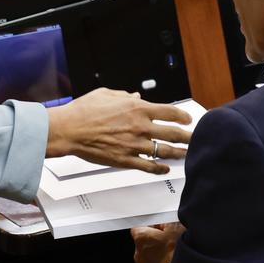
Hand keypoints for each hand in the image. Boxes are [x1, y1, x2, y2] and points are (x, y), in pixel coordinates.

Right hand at [46, 88, 192, 174]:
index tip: (188, 119)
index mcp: (137, 108)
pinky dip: (159, 168)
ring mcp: (134, 145)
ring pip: (164, 151)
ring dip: (179, 153)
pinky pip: (148, 166)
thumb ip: (124, 95)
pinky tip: (165, 168)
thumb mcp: (106, 94)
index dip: (183, 116)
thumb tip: (136, 95)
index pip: (170, 112)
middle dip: (188, 137)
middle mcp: (140, 127)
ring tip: (186, 154)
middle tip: (195, 139)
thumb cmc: (83, 111)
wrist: (68, 130)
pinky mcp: (125, 160)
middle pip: (173, 133)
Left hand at [131, 222, 184, 262]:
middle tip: (171, 240)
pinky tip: (173, 262)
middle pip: (146, 241)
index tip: (163, 227)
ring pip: (151, 255)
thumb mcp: (176, 227)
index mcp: (140, 238)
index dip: (153, 225)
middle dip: (157, 239)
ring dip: (160, 253)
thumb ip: (167, 221)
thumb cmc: (176, 253)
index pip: (140, 226)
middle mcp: (138, 253)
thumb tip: (167, 221)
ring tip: (174, 252)